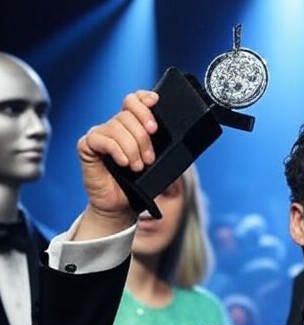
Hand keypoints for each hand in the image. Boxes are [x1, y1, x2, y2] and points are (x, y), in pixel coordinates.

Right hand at [74, 90, 158, 237]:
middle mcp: (114, 127)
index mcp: (130, 126)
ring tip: (137, 167)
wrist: (121, 207)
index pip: (133, 100)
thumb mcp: (156, 164)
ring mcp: (99, 135)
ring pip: (117, 127)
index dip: (143, 98)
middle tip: (149, 158)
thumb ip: (161, 147)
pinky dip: (116, 150)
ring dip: (132, 149)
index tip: (155, 102)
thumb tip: (177, 136)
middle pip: (128, 114)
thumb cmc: (138, 186)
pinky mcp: (87, 146)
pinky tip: (123, 163)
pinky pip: (102, 139)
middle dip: (143, 136)